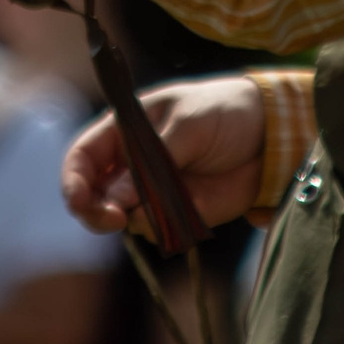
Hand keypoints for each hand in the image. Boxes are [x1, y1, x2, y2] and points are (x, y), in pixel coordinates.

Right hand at [64, 75, 264, 235]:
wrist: (270, 137)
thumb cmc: (224, 112)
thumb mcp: (189, 123)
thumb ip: (155, 159)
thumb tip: (119, 198)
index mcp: (123, 131)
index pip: (81, 159)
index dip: (73, 183)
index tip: (83, 203)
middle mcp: (129, 164)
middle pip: (91, 197)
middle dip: (97, 212)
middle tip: (117, 219)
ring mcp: (151, 191)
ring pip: (123, 219)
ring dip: (140, 217)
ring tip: (175, 198)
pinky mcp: (175, 213)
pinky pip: (156, 230)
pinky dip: (168, 225)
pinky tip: (194, 203)